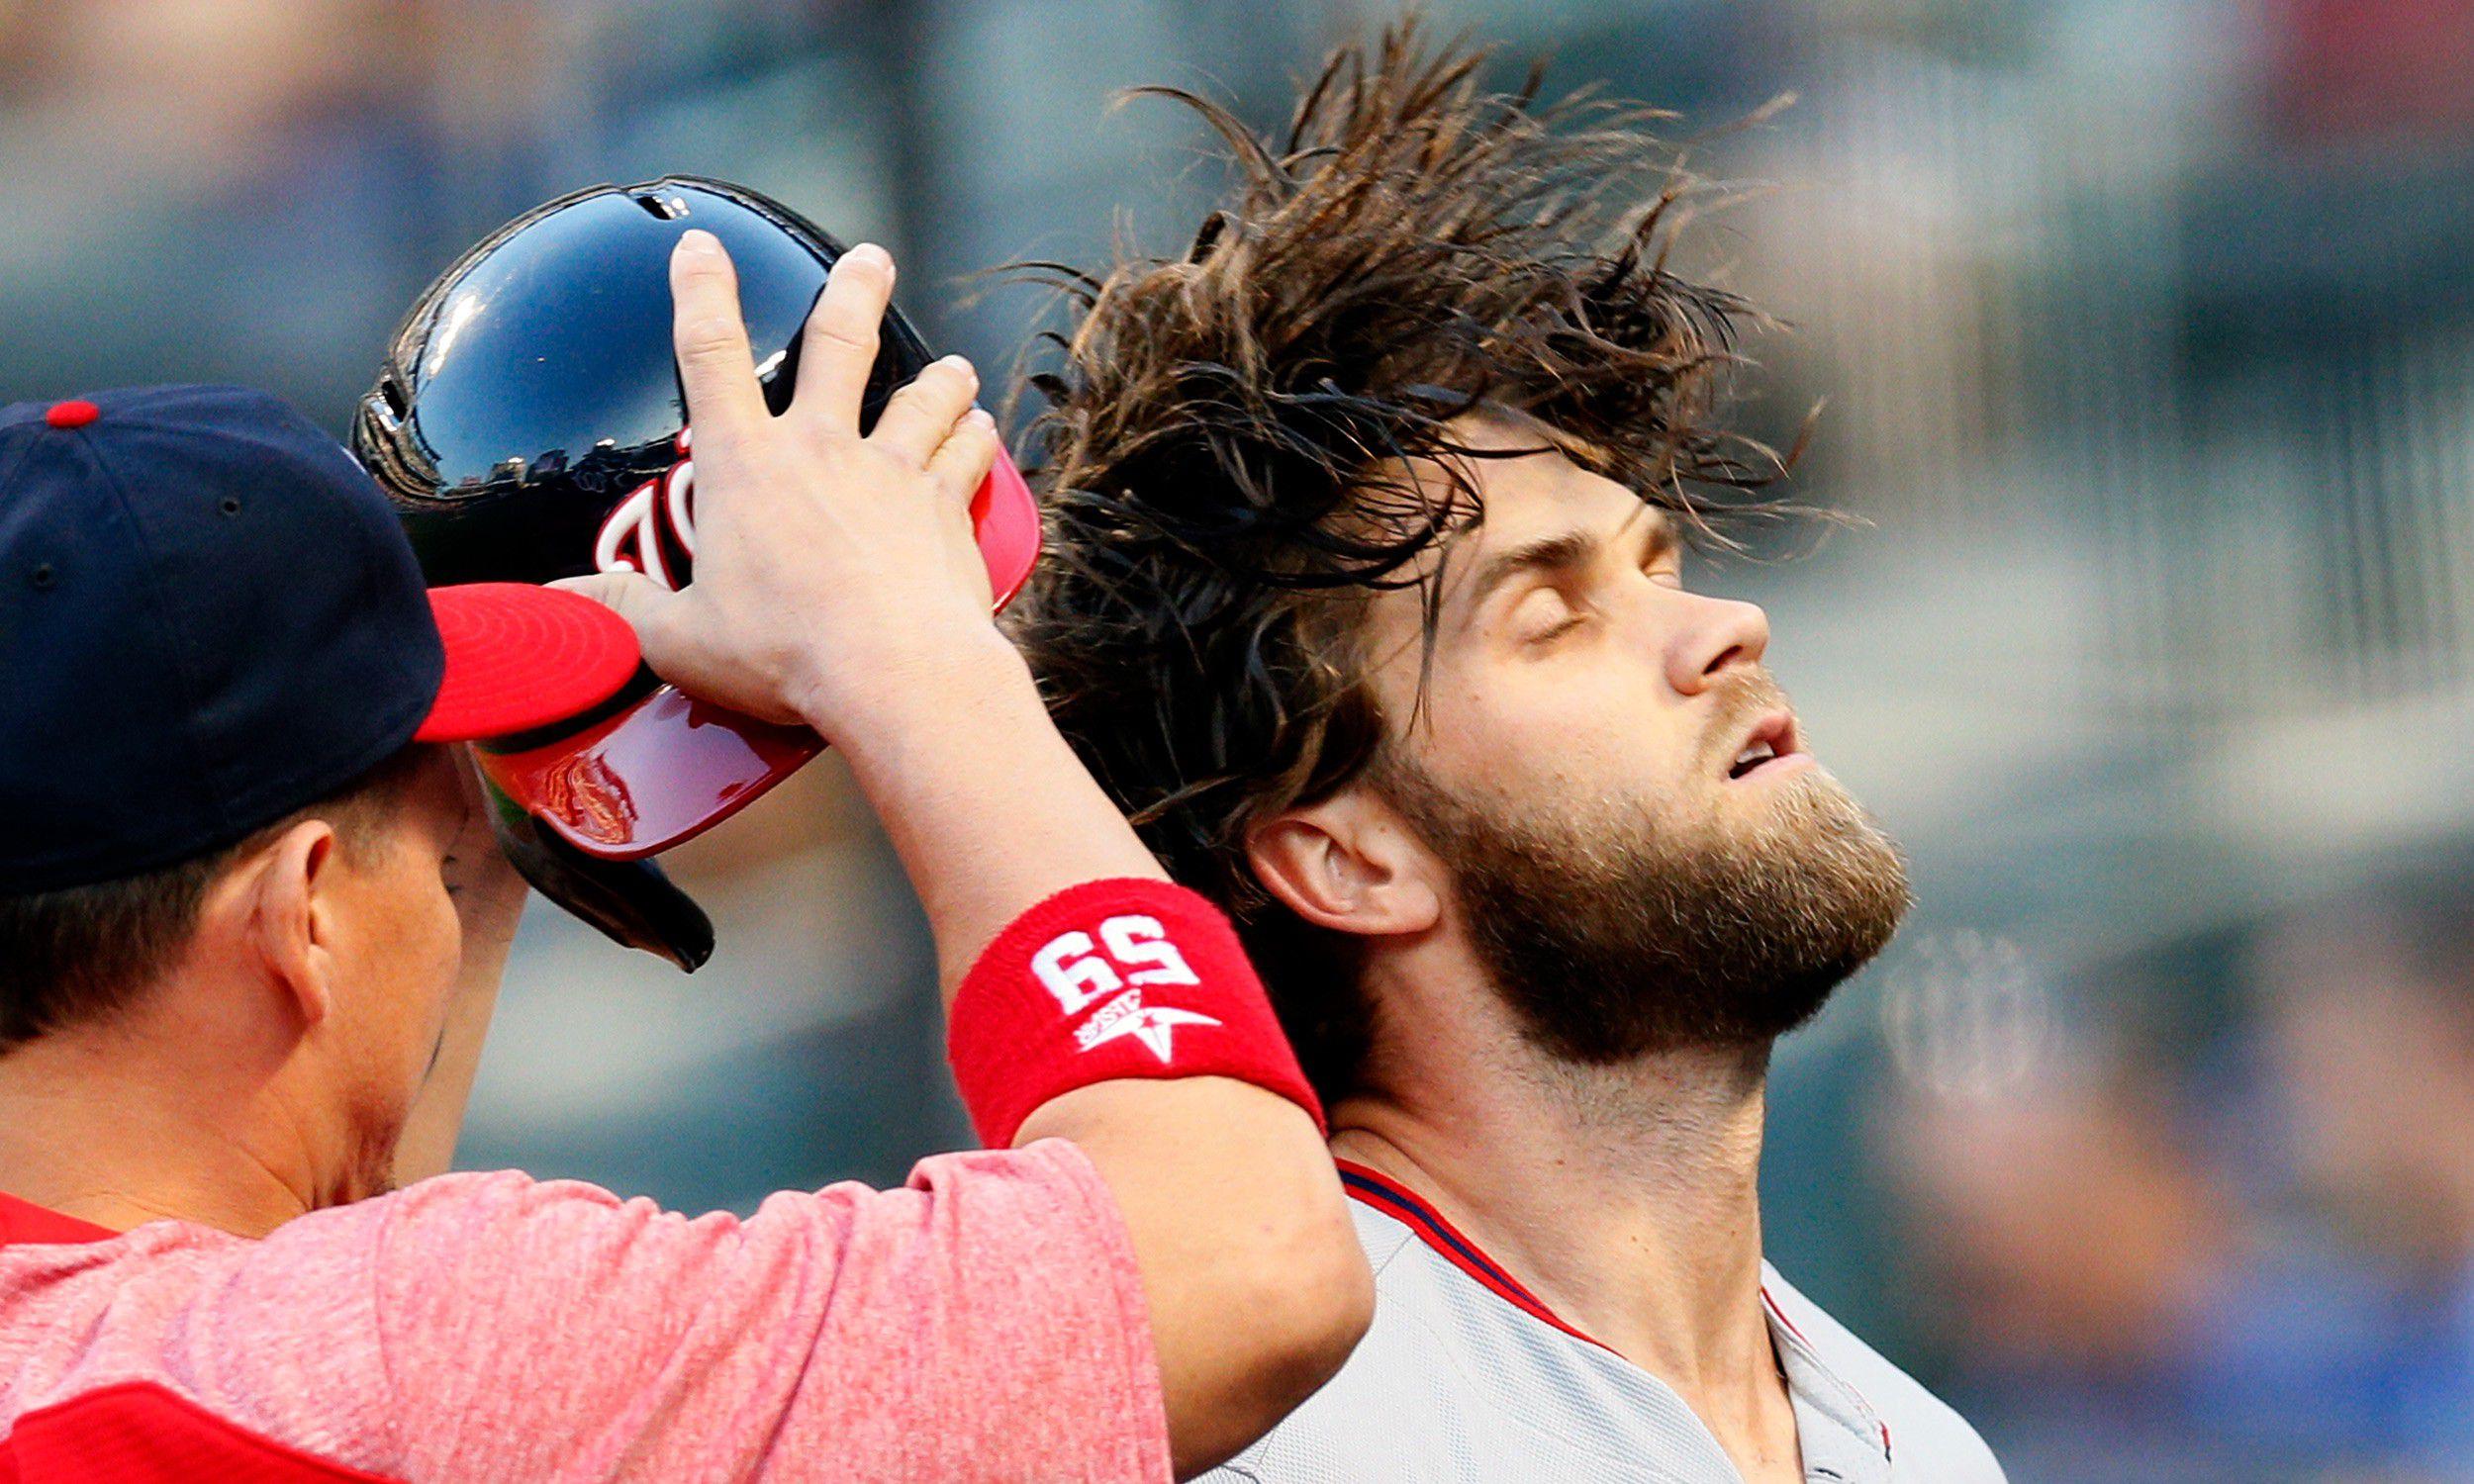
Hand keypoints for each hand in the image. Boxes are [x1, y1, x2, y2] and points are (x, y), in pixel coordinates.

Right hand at [557, 230, 1003, 735]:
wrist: (895, 673)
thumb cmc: (784, 655)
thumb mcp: (679, 640)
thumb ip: (623, 611)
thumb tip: (563, 602)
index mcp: (746, 466)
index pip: (710, 355)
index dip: (701, 292)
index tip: (700, 247)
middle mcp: (824, 450)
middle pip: (840, 343)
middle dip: (854, 291)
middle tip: (872, 259)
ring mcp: (893, 473)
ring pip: (924, 397)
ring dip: (939, 376)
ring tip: (951, 365)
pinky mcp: (947, 510)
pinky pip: (965, 458)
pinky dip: (974, 440)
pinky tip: (981, 430)